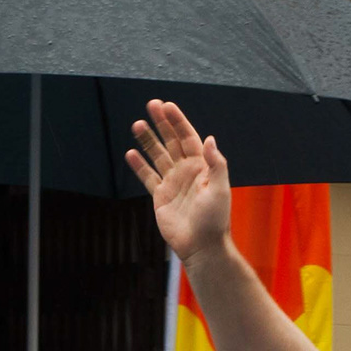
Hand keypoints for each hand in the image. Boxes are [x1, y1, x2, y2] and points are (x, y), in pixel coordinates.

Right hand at [126, 99, 232, 262]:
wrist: (202, 246)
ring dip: (148, 140)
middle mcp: (187, 171)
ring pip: (158, 156)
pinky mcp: (161, 196)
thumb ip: (216, 164)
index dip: (178, 122)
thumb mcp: (220, 190)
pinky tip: (131, 153)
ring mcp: (173, 183)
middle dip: (162, 124)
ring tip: (137, 124)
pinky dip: (139, 165)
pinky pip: (148, 176)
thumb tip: (210, 139)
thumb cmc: (214, 220)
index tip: (167, 106)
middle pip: (172, 142)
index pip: (189, 138)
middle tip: (151, 105)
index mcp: (202, 167)